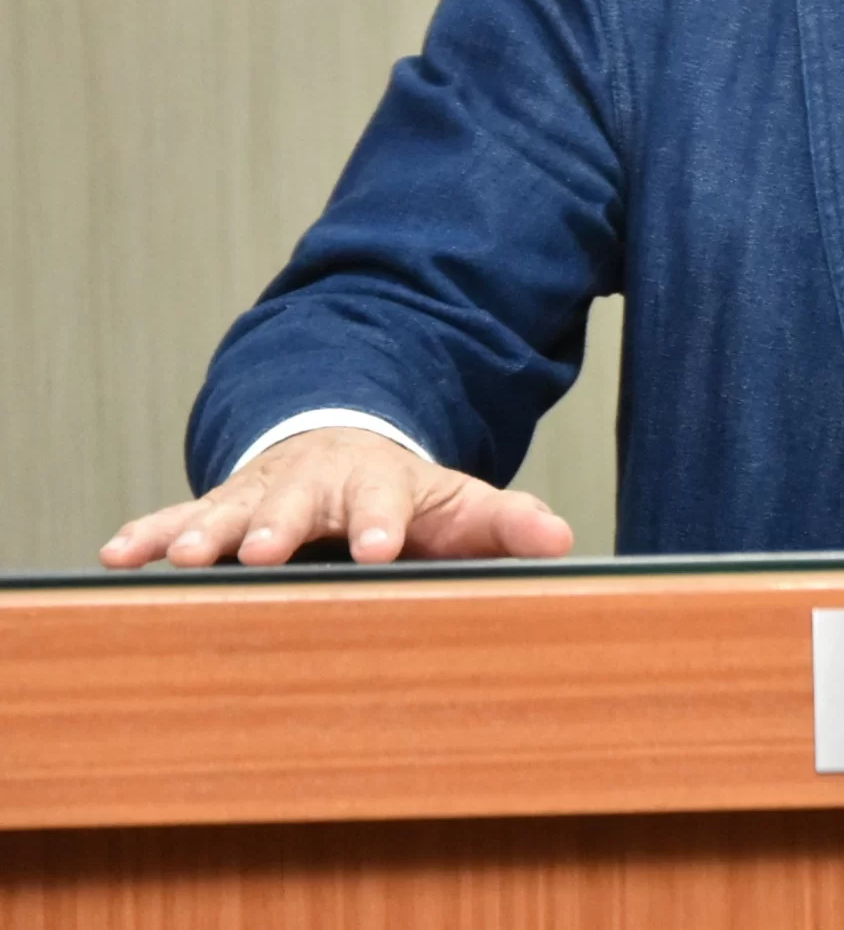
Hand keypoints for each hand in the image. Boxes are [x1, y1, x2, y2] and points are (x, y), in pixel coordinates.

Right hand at [99, 427, 575, 568]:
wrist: (345, 446)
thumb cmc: (407, 494)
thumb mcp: (462, 503)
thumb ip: (507, 523)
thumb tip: (562, 542)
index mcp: (380, 481)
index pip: (385, 501)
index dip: (383, 523)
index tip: (381, 549)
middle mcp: (315, 483)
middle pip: (298, 503)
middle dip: (280, 526)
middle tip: (262, 553)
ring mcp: (262, 493)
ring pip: (231, 509)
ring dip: (207, 533)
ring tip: (186, 561)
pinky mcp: (220, 506)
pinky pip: (178, 518)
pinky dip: (150, 534)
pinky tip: (118, 557)